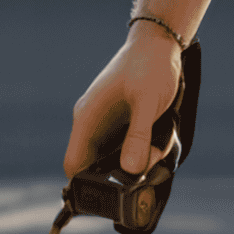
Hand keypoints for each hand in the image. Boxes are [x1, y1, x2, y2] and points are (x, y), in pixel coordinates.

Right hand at [63, 23, 183, 178]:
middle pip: (96, 168)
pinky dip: (144, 150)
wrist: (160, 41)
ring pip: (115, 160)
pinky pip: (128, 149)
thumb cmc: (150, 65)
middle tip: (148, 162)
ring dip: (138, 160)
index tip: (109, 192)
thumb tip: (130, 172)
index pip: (73, 165)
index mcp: (87, 120)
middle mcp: (92, 126)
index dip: (84, 185)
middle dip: (122, 173)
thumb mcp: (148, 102)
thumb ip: (139, 137)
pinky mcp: (120, 126)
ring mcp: (106, 127)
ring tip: (160, 143)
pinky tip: (160, 136)